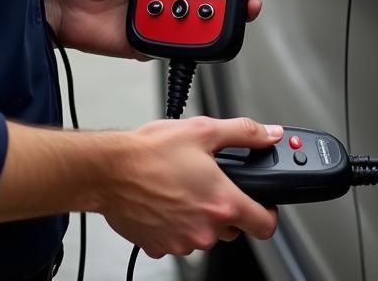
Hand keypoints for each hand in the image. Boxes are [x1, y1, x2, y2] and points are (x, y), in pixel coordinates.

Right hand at [103, 116, 281, 257]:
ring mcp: (182, 242)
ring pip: (204, 233)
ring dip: (199, 214)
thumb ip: (243, 134)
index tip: (262, 202)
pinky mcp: (160, 247)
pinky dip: (176, 223)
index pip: (265, 224)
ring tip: (182, 186)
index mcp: (222, 202)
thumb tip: (268, 135)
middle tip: (209, 181)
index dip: (268, 212)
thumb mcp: (203, 131)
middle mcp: (205, 229)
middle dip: (226, 206)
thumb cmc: (150, 152)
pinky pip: (178, 238)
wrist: (109, 170)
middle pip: (233, 227)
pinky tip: (165, 200)